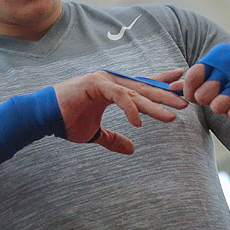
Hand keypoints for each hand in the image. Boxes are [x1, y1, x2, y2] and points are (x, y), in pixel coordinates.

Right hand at [54, 69, 187, 153]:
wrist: (43, 117)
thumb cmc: (67, 121)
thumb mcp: (95, 133)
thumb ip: (113, 138)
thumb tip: (131, 149)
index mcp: (113, 89)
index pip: (142, 84)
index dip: (162, 83)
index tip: (181, 82)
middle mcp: (111, 81)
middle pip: (144, 88)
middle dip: (166, 95)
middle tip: (186, 102)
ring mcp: (104, 80)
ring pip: (135, 92)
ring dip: (154, 104)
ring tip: (172, 114)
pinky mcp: (95, 84)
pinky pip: (119, 95)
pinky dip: (130, 107)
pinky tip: (138, 121)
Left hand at [169, 44, 229, 133]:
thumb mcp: (220, 70)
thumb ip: (196, 79)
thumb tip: (170, 87)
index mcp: (220, 56)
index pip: (194, 75)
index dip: (188, 89)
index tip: (192, 96)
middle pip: (204, 92)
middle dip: (203, 100)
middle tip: (208, 101)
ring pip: (219, 103)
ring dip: (218, 108)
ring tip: (223, 106)